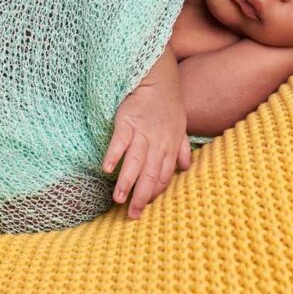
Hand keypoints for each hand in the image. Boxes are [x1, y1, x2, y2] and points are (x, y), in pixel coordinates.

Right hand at [101, 82, 190, 219]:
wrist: (157, 78)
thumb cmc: (168, 104)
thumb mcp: (181, 126)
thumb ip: (182, 148)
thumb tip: (185, 168)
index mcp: (170, 146)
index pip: (163, 176)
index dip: (154, 193)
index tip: (146, 207)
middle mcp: (157, 142)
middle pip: (149, 174)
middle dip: (141, 197)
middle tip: (133, 215)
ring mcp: (142, 132)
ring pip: (135, 161)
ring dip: (127, 181)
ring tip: (118, 199)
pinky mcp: (127, 121)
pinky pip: (120, 140)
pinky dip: (114, 154)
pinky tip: (106, 168)